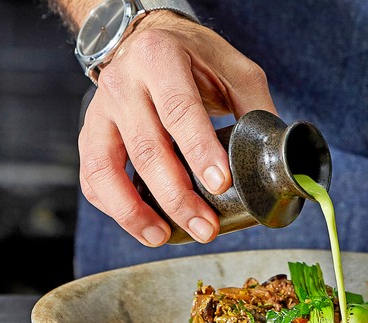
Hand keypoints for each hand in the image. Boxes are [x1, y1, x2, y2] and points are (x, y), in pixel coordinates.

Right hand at [78, 10, 276, 245]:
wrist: (148, 40)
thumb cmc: (196, 59)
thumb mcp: (236, 70)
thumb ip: (256, 109)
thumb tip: (277, 158)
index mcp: (161, 58)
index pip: (180, 111)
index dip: (199, 152)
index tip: (220, 185)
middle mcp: (123, 83)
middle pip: (147, 149)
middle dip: (177, 197)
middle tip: (205, 228)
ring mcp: (101, 110)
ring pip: (106, 168)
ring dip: (135, 211)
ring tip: (163, 237)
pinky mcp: (90, 133)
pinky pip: (93, 177)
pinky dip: (114, 206)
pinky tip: (142, 224)